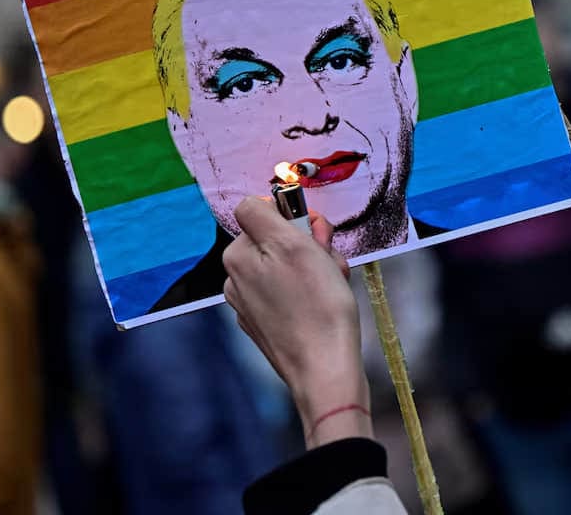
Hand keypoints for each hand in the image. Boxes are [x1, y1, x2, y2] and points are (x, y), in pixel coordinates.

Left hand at [223, 197, 371, 446]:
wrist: (326, 369)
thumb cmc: (317, 305)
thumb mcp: (293, 245)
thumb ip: (264, 215)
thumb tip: (254, 202)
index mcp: (238, 256)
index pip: (265, 213)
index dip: (296, 219)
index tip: (316, 235)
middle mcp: (237, 280)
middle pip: (279, 241)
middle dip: (311, 246)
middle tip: (330, 264)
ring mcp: (252, 306)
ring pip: (290, 267)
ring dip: (317, 268)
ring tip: (334, 286)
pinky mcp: (269, 326)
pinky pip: (292, 293)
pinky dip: (312, 292)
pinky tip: (327, 306)